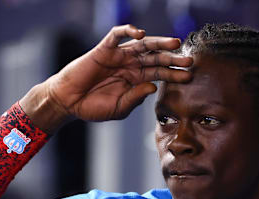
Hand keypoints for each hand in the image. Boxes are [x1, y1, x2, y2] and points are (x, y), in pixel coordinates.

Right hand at [21, 24, 193, 132]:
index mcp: (136, 79)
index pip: (160, 74)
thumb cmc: (93, 107)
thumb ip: (136, 97)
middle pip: (156, 57)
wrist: (68, 102)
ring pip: (143, 44)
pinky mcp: (104, 49)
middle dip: (173, 58)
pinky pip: (117, 35)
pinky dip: (128, 31)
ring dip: (159, 42)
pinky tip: (140, 33)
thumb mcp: (119, 108)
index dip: (174, 74)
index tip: (189, 77)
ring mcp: (118, 55)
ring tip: (174, 43)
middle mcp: (130, 65)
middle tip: (189, 60)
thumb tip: (154, 87)